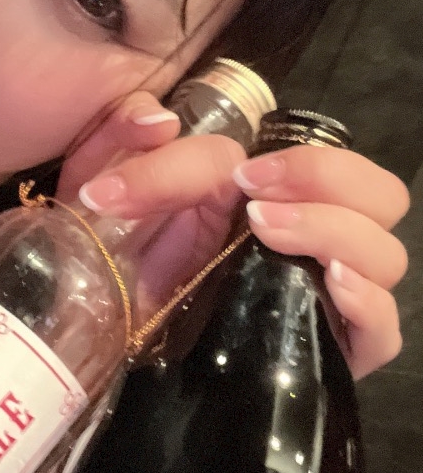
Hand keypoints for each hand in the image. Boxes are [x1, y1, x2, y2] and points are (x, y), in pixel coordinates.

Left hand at [58, 92, 409, 379]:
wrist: (85, 330)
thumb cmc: (102, 250)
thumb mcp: (98, 183)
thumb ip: (119, 135)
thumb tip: (158, 119)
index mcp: (271, 193)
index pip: (324, 165)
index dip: (301, 163)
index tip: (244, 179)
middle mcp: (305, 238)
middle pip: (378, 196)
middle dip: (331, 183)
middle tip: (259, 205)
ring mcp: (316, 296)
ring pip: (386, 256)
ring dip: (338, 234)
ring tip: (268, 235)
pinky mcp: (318, 353)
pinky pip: (381, 333)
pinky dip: (368, 305)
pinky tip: (331, 287)